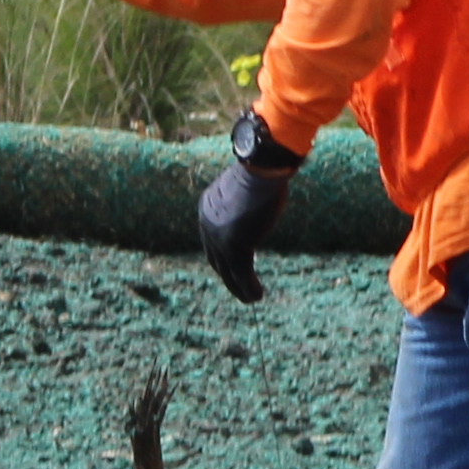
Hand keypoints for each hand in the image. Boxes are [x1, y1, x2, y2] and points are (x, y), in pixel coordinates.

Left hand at [198, 110, 306, 301]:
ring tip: (251, 299)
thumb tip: (256, 203)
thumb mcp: (245, 188)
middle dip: (228, 277)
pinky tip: (257, 296)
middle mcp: (208, 224)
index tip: (234, 268)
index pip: (213, 240)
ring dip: (239, 288)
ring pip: (228, 271)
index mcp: (207, 208)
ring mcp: (220, 237)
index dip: (223, 257)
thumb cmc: (260, 172)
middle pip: (216, 259)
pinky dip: (249, 288)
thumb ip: (243, 202)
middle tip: (240, 289)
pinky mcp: (235, 246)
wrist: (262, 168)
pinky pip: (241, 274)